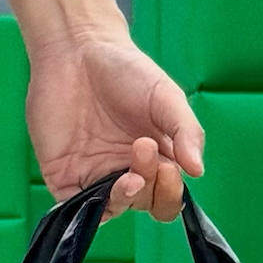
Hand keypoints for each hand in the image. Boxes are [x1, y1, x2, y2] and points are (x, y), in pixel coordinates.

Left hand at [25, 32, 202, 221]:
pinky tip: (101, 193)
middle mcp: (125, 174)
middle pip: (142, 203)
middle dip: (149, 186)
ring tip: (129, 175)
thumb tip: (197, 170)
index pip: (166, 196)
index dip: (170, 192)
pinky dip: (90, 212)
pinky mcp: (64, 179)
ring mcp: (94, 179)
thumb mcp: (166, 97)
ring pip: (112, 209)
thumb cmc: (126, 70)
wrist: (78, 50)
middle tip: (143, 149)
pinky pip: (76, 210)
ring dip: (124, 198)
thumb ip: (186, 131)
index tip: (169, 169)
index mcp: (154, 161)